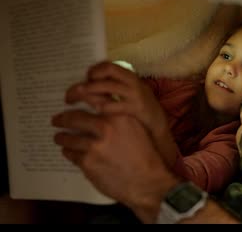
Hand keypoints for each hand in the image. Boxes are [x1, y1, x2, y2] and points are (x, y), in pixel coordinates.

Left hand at [51, 110, 179, 221]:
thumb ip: (121, 119)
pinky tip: (68, 151)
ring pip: (70, 138)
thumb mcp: (138, 130)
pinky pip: (72, 154)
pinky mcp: (88, 163)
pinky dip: (68, 152)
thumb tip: (102, 111)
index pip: (94, 98)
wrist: (148, 181)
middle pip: (75, 118)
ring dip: (62, 137)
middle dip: (63, 118)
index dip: (79, 95)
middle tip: (57, 119)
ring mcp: (94, 146)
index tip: (71, 98)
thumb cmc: (146, 155)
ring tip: (59, 137)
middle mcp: (106, 128)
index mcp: (120, 117)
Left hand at [65, 61, 169, 139]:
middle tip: (70, 94)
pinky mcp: (137, 109)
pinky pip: (114, 106)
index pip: (109, 66)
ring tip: (73, 104)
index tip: (83, 79)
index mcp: (131, 77)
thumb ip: (114, 88)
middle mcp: (134, 83)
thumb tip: (88, 85)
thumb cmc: (140, 110)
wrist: (158, 126)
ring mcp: (136, 95)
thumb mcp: (130, 94)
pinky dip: (101, 108)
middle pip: (105, 75)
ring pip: (107, 88)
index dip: (94, 71)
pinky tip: (93, 113)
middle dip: (85, 85)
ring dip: (88, 93)